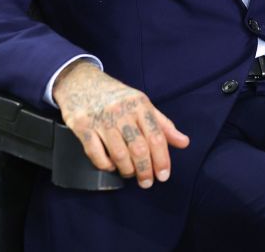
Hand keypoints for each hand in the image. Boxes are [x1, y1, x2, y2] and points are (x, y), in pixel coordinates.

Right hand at [53, 60, 189, 187]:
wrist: (80, 81)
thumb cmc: (116, 96)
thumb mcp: (141, 104)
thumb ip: (163, 124)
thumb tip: (184, 142)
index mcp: (140, 104)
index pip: (156, 136)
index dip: (162, 159)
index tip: (164, 175)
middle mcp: (122, 111)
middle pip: (139, 148)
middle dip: (145, 170)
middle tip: (147, 182)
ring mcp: (101, 119)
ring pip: (119, 154)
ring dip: (127, 170)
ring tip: (130, 174)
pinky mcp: (82, 127)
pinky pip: (96, 154)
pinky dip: (106, 165)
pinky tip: (111, 166)